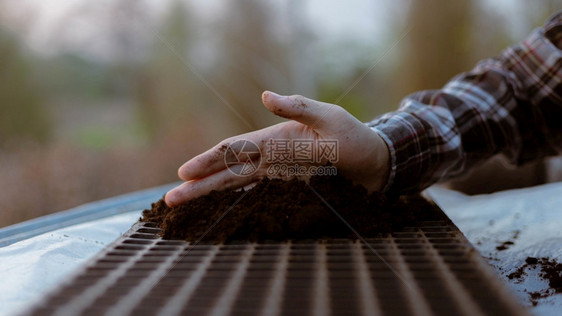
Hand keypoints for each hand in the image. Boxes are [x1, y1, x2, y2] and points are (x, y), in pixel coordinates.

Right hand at [165, 91, 389, 205]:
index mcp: (274, 138)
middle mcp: (270, 157)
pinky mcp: (288, 188)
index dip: (208, 160)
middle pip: (227, 171)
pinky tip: (221, 210)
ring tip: (186, 205)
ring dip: (211, 194)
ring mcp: (277, 174)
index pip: (233, 149)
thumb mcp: (329, 117)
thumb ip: (298, 107)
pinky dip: (236, 202)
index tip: (183, 173)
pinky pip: (256, 196)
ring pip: (236, 185)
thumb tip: (264, 95)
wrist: (375, 162)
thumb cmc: (354, 137)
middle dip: (199, 184)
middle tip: (171, 199)